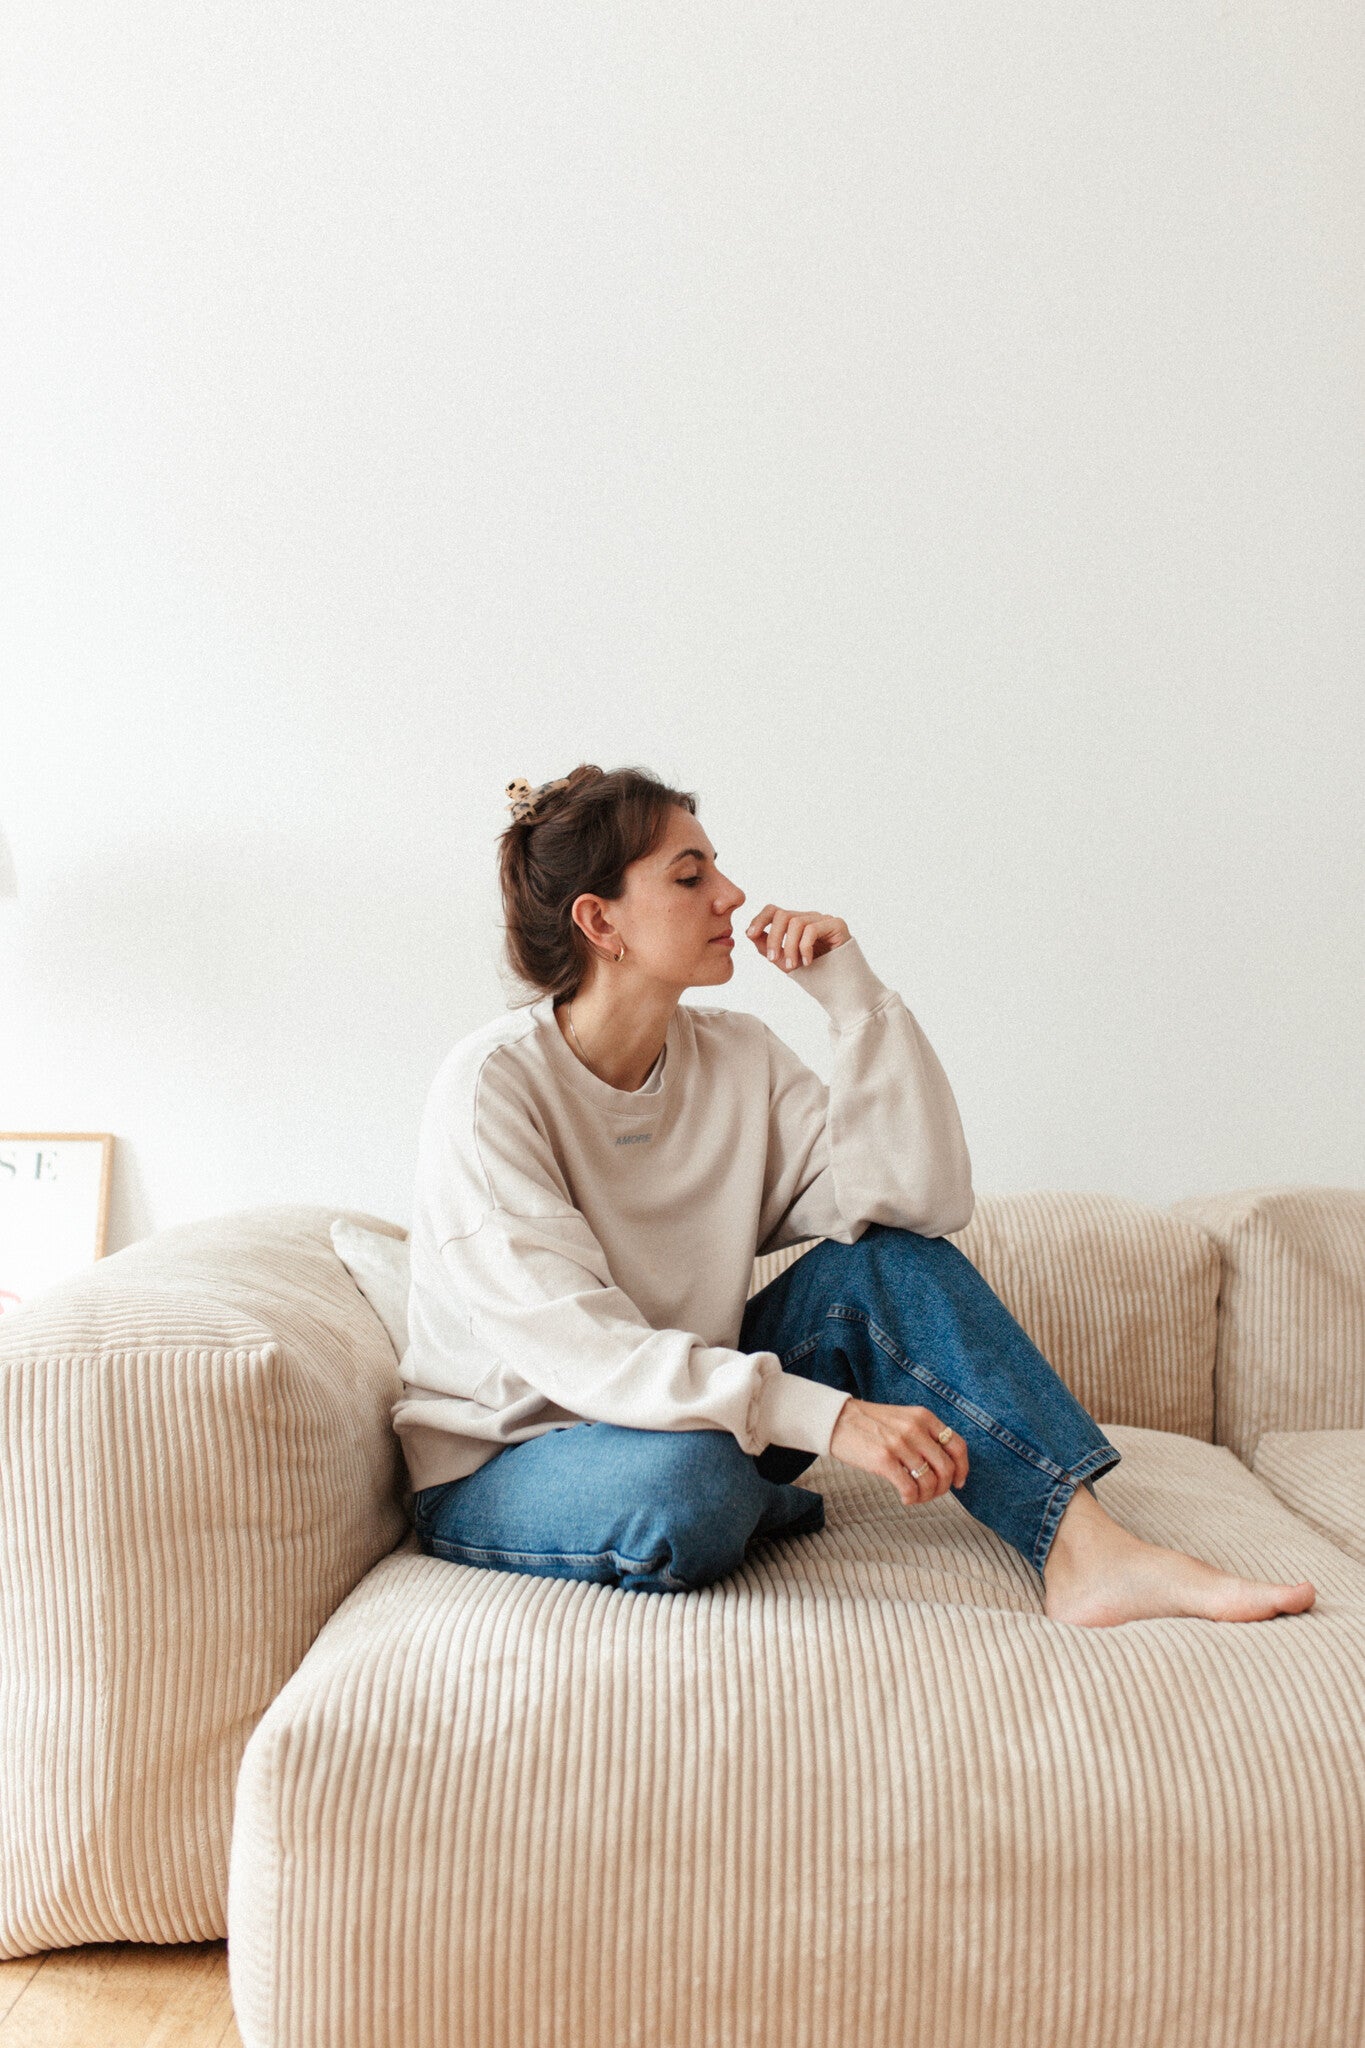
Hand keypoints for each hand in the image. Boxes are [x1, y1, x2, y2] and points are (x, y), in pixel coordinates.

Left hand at [745, 905, 850, 971]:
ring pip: (796, 923)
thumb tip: (750, 934)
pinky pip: (812, 929)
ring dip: (789, 946)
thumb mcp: (785, 962)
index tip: (749, 934)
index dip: (759, 919)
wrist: (843, 988)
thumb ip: (768, 948)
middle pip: (782, 914)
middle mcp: (809, 918)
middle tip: (771, 958)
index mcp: (795, 924)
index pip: (774, 910)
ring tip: (791, 966)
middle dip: (773, 937)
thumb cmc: (815, 975)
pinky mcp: (837, 925)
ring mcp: (824, 920)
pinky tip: (807, 962)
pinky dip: (805, 947)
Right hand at [828, 1397, 968, 1507]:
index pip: (957, 1446)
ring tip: (915, 1497)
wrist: (835, 1419)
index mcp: (923, 1417)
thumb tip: (944, 1465)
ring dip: (926, 1496)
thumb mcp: (903, 1418)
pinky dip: (911, 1499)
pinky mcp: (884, 1459)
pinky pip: (910, 1488)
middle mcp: (915, 1429)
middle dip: (943, 1487)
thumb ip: (923, 1434)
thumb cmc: (869, 1423)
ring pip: (930, 1481)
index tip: (959, 1482)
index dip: (962, 1468)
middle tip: (932, 1493)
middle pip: (947, 1468)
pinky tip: (904, 1499)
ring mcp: (900, 1444)